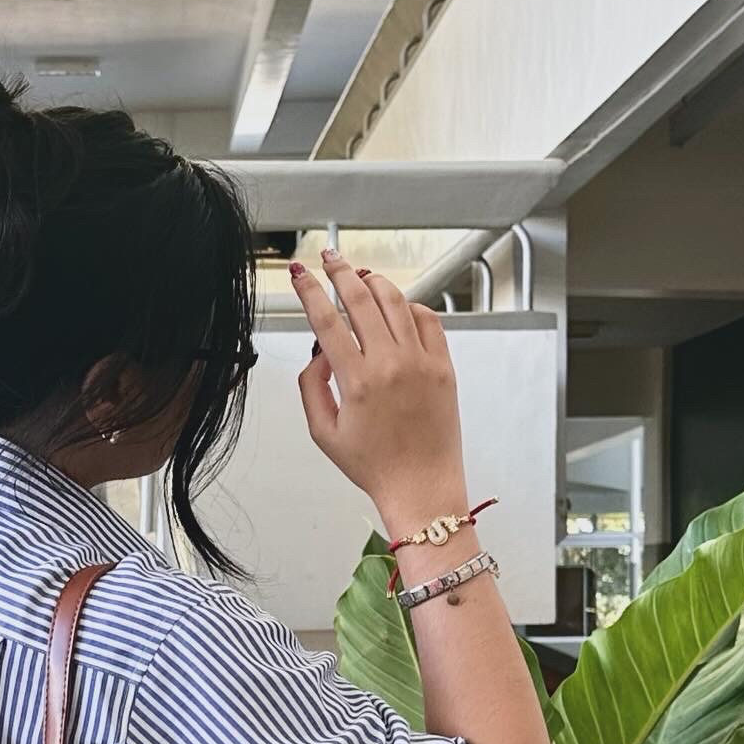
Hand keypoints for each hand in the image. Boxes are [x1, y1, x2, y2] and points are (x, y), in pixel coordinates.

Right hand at [291, 251, 467, 533]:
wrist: (421, 486)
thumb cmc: (374, 465)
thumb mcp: (323, 433)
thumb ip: (311, 388)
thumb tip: (319, 354)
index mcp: (357, 381)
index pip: (327, 319)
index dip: (309, 290)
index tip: (300, 274)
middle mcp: (390, 364)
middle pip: (361, 298)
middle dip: (341, 271)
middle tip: (329, 257)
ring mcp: (421, 362)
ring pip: (396, 302)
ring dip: (375, 281)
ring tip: (362, 274)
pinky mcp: (443, 366)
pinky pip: (427, 320)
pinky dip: (410, 305)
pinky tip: (398, 305)